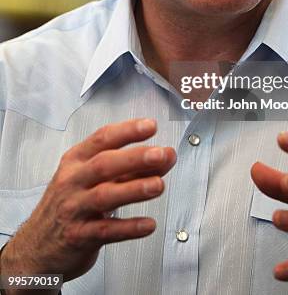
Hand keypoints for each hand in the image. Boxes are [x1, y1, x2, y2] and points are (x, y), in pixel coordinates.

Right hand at [1, 118, 175, 283]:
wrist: (36, 246)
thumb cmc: (70, 204)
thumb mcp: (93, 179)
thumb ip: (130, 168)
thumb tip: (166, 156)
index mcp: (76, 161)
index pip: (102, 139)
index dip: (127, 131)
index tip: (150, 125)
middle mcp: (73, 181)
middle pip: (103, 164)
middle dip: (134, 158)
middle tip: (161, 154)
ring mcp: (74, 209)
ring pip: (104, 195)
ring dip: (134, 189)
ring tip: (159, 185)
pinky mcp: (78, 237)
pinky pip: (105, 231)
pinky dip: (128, 227)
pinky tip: (148, 224)